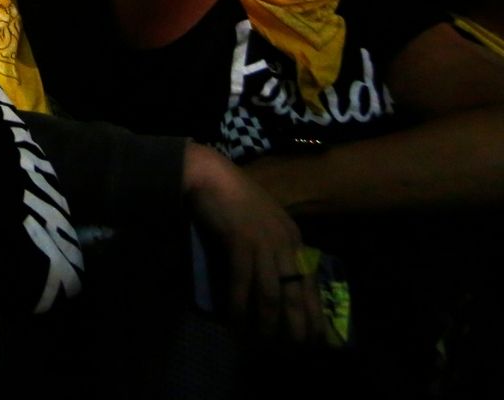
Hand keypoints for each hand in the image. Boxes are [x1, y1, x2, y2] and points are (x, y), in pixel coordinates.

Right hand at [185, 145, 324, 343]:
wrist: (211, 174)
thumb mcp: (265, 223)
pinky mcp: (240, 240)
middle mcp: (285, 242)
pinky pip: (242, 282)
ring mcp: (263, 241)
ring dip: (267, 323)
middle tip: (292, 351)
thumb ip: (274, 247)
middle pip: (296, 294)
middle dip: (296, 326)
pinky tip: (235, 322)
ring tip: (262, 344)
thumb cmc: (236, 198)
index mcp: (294, 239)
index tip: (316, 340)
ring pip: (271, 294)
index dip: (315, 314)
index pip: (312, 283)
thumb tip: (277, 281)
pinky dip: (239, 305)